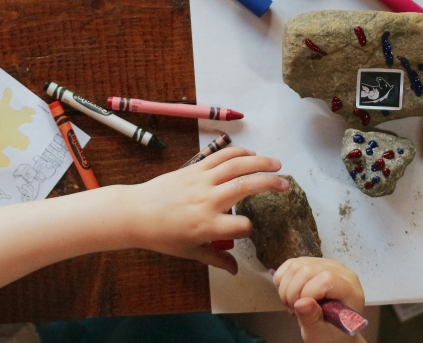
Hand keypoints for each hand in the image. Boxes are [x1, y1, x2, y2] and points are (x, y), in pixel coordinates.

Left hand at [126, 147, 285, 273]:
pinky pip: (220, 156)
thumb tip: (236, 270)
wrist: (137, 213)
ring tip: (277, 163)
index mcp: (208, 226)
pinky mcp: (195, 168)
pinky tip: (252, 154)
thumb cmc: (163, 236)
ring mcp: (202, 181)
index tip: (249, 229)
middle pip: (246, 187)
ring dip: (260, 162)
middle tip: (286, 185)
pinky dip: (238, 152)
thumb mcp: (191, 252)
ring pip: (236, 166)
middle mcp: (208, 201)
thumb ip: (217, 259)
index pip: (242, 226)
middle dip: (269, 184)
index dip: (250, 229)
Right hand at [273, 257, 365, 342]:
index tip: (300, 310)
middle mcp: (342, 271)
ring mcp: (328, 264)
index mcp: (350, 290)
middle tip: (292, 309)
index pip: (326, 279)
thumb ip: (312, 318)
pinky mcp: (314, 262)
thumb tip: (302, 302)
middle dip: (292, 291)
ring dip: (286, 286)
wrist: (331, 328)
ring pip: (297, 264)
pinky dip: (283, 278)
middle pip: (308, 269)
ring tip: (291, 303)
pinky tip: (288, 293)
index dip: (308, 292)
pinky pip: (292, 263)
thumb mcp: (320, 333)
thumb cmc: (330, 334)